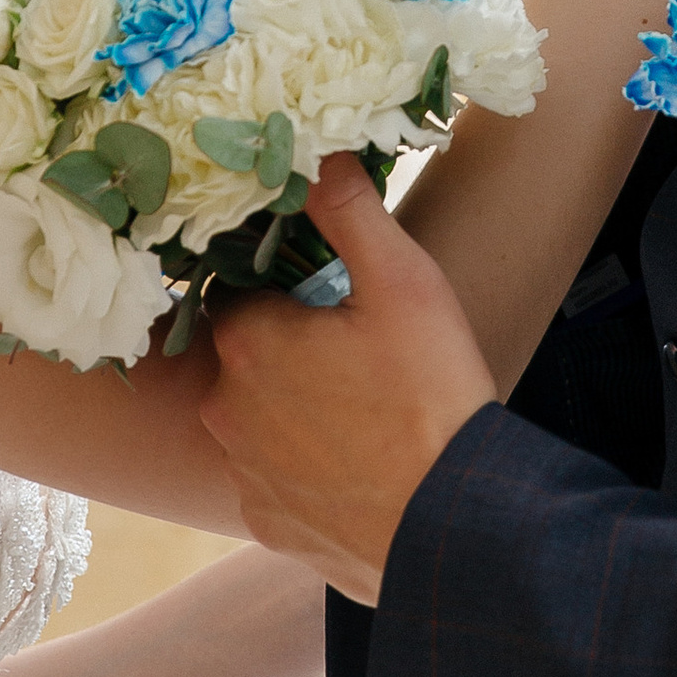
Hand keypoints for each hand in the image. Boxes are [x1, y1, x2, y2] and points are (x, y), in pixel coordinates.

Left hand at [199, 162, 495, 603]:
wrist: (451, 525)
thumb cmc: (430, 396)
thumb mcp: (404, 283)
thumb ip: (349, 210)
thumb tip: (316, 151)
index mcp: (249, 340)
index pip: (242, 295)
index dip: (287, 295)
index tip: (332, 305)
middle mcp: (225, 407)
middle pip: (248, 358)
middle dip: (290, 353)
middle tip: (359, 360)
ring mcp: (242, 471)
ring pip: (257, 420)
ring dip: (293, 412)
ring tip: (364, 416)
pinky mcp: (266, 522)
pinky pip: (274, 479)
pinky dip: (303, 471)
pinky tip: (356, 467)